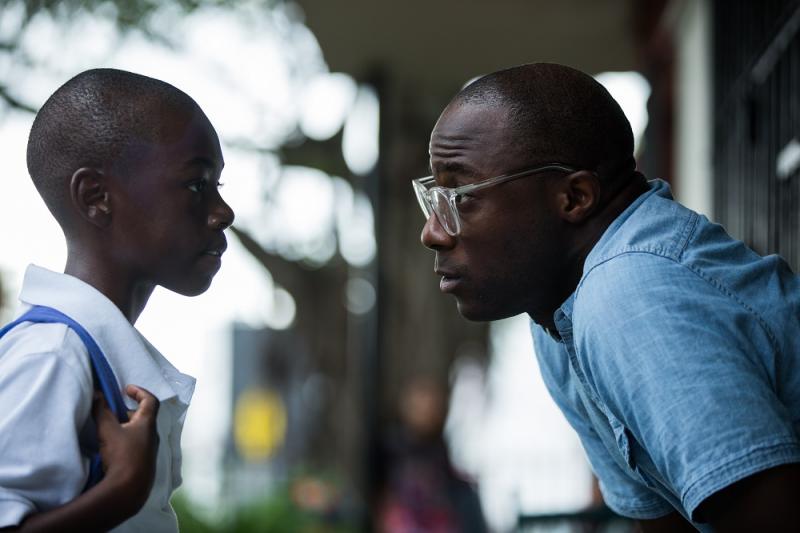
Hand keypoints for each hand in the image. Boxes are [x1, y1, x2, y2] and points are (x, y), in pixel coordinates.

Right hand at [92, 384, 159, 514]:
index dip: (139, 391)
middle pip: (144, 417)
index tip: (126, 389)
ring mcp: (151, 451)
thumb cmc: (122, 455)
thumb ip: (102, 410)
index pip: (150, 400)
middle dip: (129, 411)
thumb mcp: (108, 430)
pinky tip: (114, 447)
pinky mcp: (145, 464)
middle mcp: (153, 436)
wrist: (129, 490)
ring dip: (127, 427)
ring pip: (140, 432)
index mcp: (148, 424)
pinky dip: (127, 440)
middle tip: (114, 410)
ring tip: (110, 429)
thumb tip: (97, 393)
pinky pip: (137, 445)